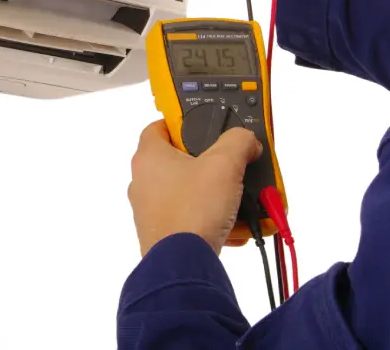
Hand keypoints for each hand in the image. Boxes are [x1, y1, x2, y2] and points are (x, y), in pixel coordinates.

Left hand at [128, 120, 262, 256]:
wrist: (183, 266)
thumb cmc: (193, 211)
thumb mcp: (224, 163)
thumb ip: (238, 141)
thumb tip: (246, 139)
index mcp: (149, 157)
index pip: (160, 126)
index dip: (183, 122)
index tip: (204, 126)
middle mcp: (143, 182)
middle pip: (179, 161)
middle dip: (209, 163)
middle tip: (230, 164)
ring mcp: (150, 210)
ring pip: (187, 192)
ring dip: (213, 194)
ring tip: (238, 198)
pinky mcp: (161, 234)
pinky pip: (190, 218)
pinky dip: (210, 218)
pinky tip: (233, 224)